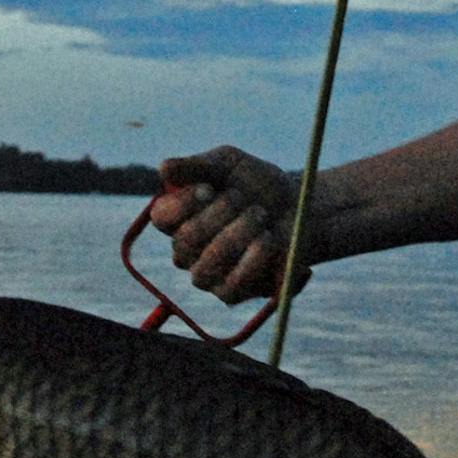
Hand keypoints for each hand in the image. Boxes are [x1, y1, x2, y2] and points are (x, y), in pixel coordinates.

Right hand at [151, 147, 309, 304]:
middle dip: (217, 215)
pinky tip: (267, 239)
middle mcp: (186, 250)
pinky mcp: (230, 293)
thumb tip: (163, 168)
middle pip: (185, 241)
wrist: (296, 205)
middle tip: (242, 197)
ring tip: (259, 214)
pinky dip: (251, 261)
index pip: (161, 217)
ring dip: (235, 238)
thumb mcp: (227, 163)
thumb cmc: (255, 183)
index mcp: (178, 217)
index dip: (182, 204)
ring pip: (204, 269)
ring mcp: (206, 274)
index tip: (208, 188)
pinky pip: (230, 287)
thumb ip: (196, 165)